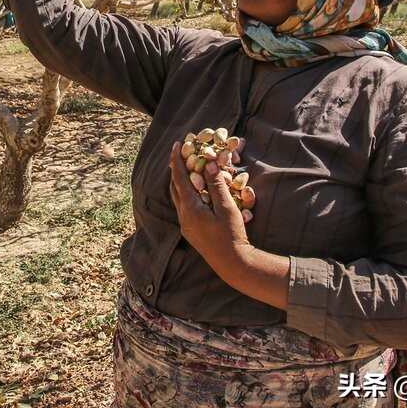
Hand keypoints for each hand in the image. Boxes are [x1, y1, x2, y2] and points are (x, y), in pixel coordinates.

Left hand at [168, 142, 250, 272]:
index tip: (177, 144)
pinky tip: (194, 191)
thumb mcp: (227, 207)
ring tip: (185, 169)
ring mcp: (185, 225)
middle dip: (176, 169)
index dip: (177, 160)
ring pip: (177, 197)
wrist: (232, 263)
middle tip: (180, 154)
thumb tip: (208, 163)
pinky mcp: (190, 231)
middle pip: (174, 187)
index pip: (179, 178)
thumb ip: (216, 185)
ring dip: (180, 182)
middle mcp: (183, 216)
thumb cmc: (232, 235)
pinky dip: (185, 194)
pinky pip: (183, 207)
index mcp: (190, 208)